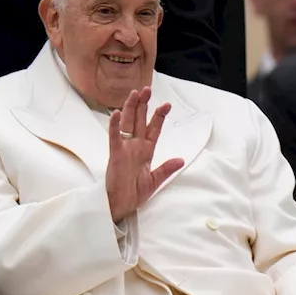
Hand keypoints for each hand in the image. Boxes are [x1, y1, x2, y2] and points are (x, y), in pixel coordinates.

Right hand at [105, 87, 183, 221]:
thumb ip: (166, 169)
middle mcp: (135, 146)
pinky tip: (117, 113)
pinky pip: (114, 137)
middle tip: (147, 89)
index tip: (167, 104)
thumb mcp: (154, 181)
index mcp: (145, 151)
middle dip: (144, 105)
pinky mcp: (115, 155)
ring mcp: (125, 149)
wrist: (120, 206)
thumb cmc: (133, 194)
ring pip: (128, 124)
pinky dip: (115, 125)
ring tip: (135, 93)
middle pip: (140, 121)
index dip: (159, 117)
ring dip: (131, 108)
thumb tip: (181, 160)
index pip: (153, 130)